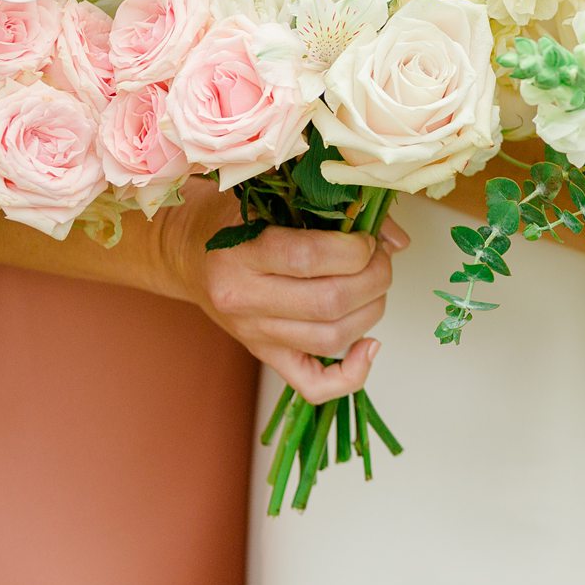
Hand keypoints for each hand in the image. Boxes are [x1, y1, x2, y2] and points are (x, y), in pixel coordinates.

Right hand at [161, 183, 405, 402]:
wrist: (188, 253)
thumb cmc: (232, 219)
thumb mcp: (274, 198)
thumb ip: (335, 211)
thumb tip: (397, 241)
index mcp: (240, 253)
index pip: (310, 258)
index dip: (356, 249)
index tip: (367, 239)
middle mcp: (244, 300)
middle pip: (330, 303)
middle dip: (374, 278)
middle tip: (379, 260)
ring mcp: (255, 334)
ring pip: (332, 339)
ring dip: (372, 311)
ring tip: (373, 286)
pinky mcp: (266, 356)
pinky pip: (315, 385)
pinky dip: (352, 375)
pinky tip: (369, 346)